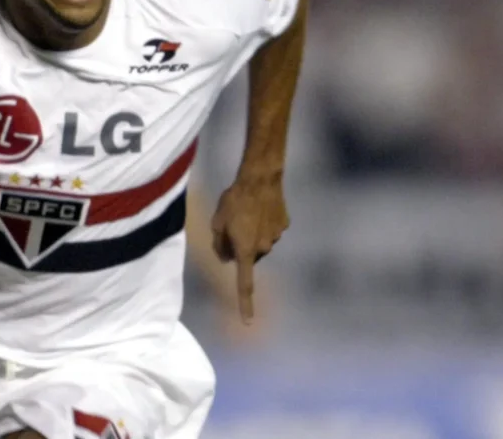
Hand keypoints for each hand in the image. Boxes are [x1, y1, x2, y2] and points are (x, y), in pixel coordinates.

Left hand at [210, 176, 288, 323]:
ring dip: (254, 232)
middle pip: (251, 254)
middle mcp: (263, 248)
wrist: (260, 179)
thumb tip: (226, 258)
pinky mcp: (284, 224)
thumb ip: (220, 244)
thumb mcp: (217, 222)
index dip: (246, 304)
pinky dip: (266, 221)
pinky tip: (261, 206)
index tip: (248, 322)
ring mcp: (276, 236)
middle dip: (242, 245)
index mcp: (245, 251)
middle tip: (234, 223)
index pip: (244, 283)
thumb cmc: (233, 200)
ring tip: (247, 210)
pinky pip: (272, 228)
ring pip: (262, 241)